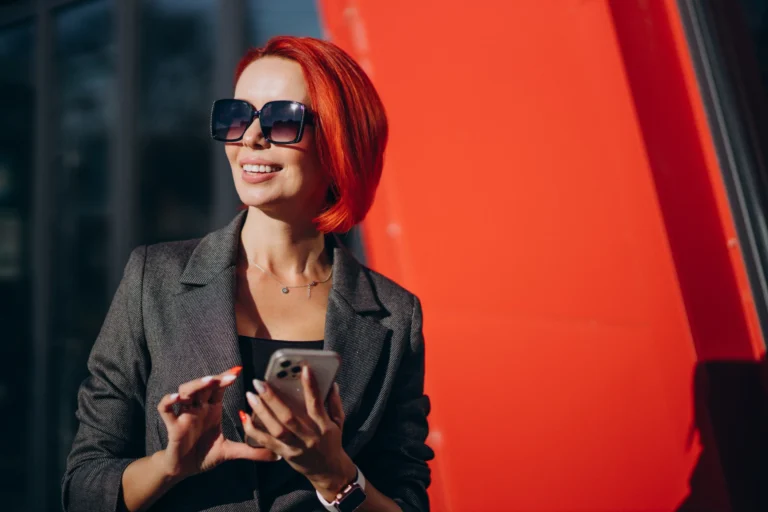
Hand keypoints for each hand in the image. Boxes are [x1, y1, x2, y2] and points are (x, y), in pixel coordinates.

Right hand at [156, 366, 279, 480]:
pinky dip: (168, 401)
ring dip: (195, 385)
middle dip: (215, 378)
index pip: (219, 387)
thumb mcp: (230, 452)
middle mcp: (198, 408)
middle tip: (228, 376)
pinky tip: (176, 398)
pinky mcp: (173, 426)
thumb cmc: (204, 455)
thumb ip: (251, 451)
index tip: (238, 369)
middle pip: (203, 385)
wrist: (183, 470)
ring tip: (208, 382)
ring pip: (185, 391)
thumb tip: (277, 456)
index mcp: (212, 409)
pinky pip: (165, 409)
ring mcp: (184, 415)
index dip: (226, 377)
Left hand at [241, 367, 356, 497]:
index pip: (316, 405)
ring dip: (261, 412)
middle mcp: (309, 438)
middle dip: (273, 399)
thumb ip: (335, 403)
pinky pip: (266, 442)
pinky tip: (245, 416)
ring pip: (276, 430)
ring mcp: (295, 448)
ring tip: (251, 395)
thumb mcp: (339, 423)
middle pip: (289, 418)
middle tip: (260, 383)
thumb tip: (331, 383)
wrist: (327, 471)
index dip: (310, 387)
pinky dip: (254, 430)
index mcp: (324, 427)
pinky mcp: (284, 455)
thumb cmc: (332, 442)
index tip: (303, 369)